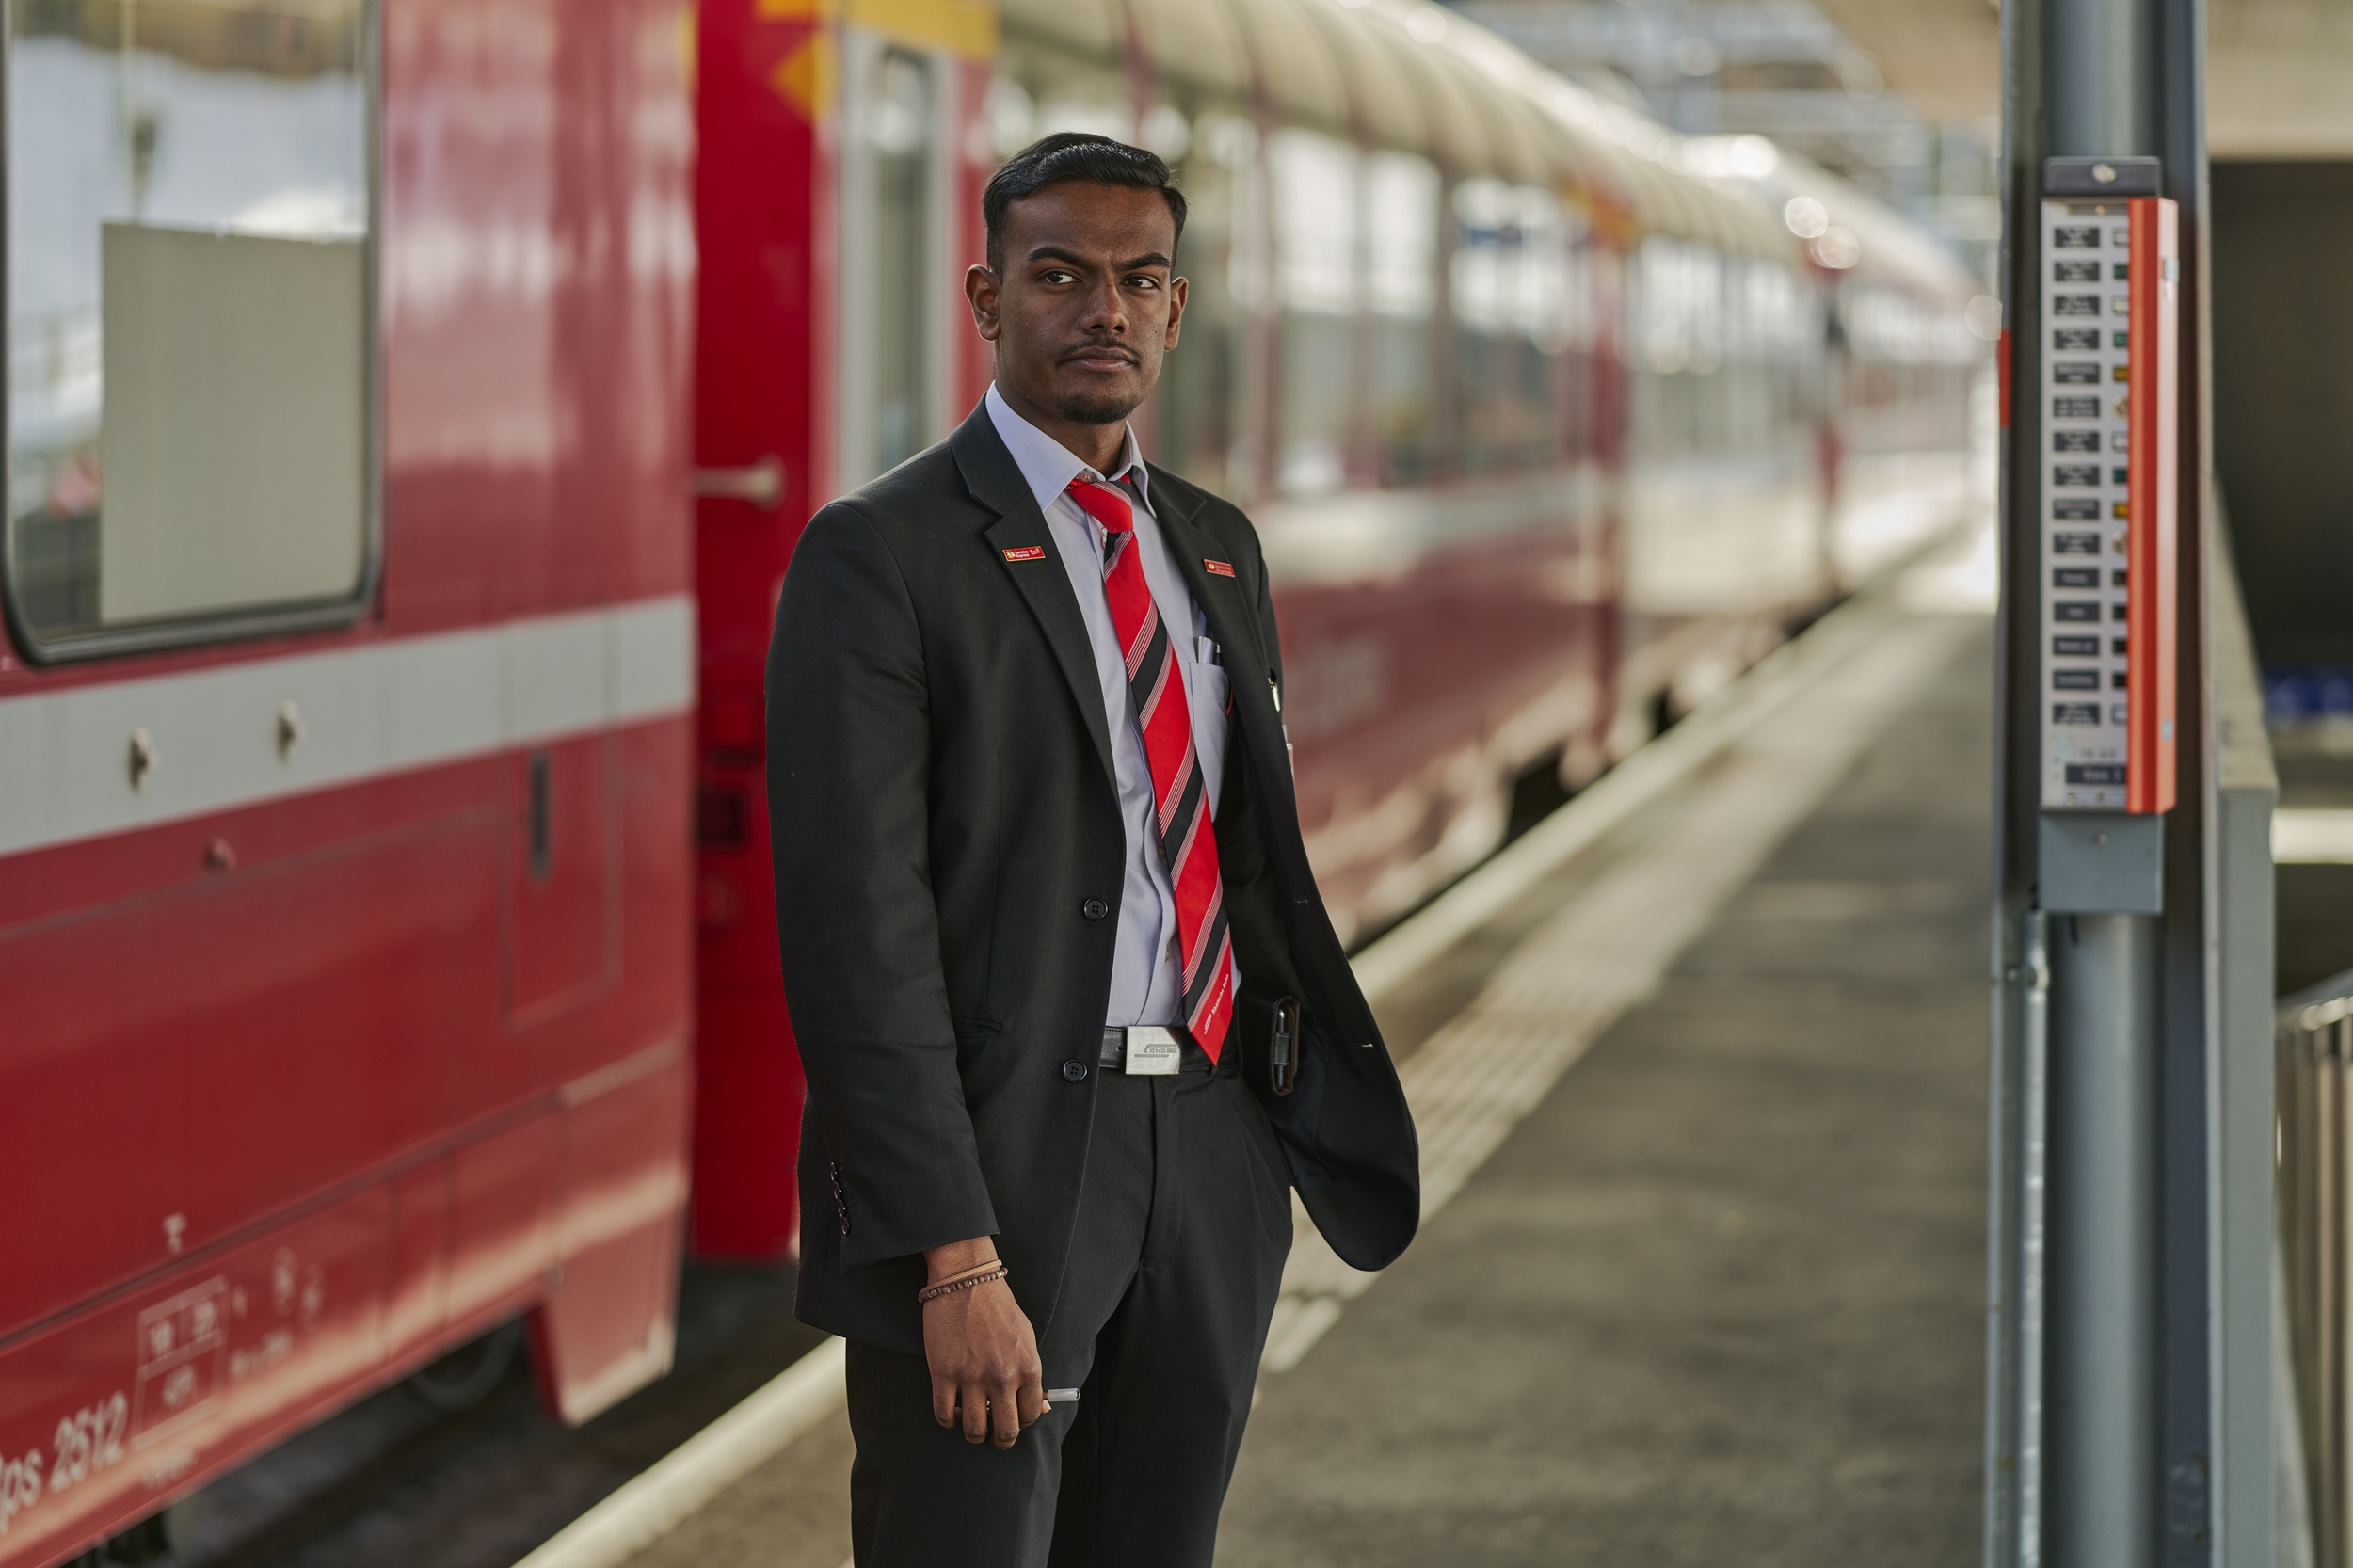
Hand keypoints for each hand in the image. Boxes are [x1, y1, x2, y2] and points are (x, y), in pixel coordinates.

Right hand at [920, 1238, 1044, 1447]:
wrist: (966, 1280)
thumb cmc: (999, 1308)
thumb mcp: (1026, 1339)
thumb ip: (1032, 1375)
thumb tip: (1040, 1407)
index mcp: (1028, 1368)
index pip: (1030, 1415)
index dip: (1021, 1423)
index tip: (1013, 1420)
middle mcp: (1002, 1377)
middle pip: (1005, 1431)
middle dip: (1001, 1440)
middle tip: (994, 1438)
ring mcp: (971, 1377)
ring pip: (974, 1431)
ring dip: (974, 1435)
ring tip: (972, 1427)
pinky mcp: (942, 1373)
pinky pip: (944, 1415)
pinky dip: (948, 1421)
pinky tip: (952, 1411)